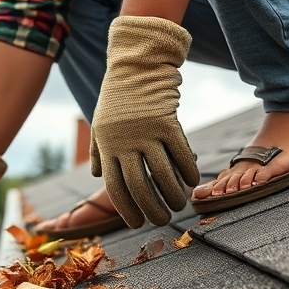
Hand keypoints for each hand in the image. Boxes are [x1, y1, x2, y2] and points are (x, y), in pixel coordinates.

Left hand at [90, 16, 199, 227]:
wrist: (136, 65)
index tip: (137, 223)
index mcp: (107, 146)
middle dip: (151, 209)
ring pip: (163, 174)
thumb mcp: (100, 123)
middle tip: (161, 221)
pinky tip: (192, 182)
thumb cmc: (119, 98)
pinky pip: (181, 154)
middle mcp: (125, 143)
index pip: (116, 187)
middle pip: (139, 187)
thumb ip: (98, 150)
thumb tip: (96, 175)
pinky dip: (188, 171)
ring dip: (172, 195)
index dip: (127, 209)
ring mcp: (147, 132)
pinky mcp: (168, 122)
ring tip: (178, 205)